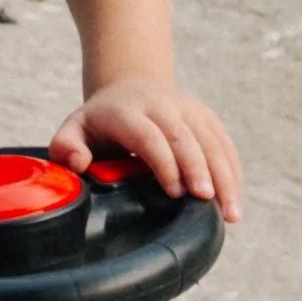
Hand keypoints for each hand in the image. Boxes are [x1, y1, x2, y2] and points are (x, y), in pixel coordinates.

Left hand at [52, 79, 242, 222]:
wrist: (130, 88)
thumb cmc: (100, 121)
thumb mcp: (74, 129)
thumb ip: (66, 146)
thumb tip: (79, 163)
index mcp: (127, 111)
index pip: (149, 136)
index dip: (164, 163)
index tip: (175, 193)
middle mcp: (162, 106)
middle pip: (184, 137)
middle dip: (198, 169)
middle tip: (206, 200)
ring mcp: (188, 109)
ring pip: (211, 141)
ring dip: (224, 176)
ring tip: (231, 212)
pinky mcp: (206, 118)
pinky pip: (224, 144)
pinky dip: (233, 171)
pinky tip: (235, 198)